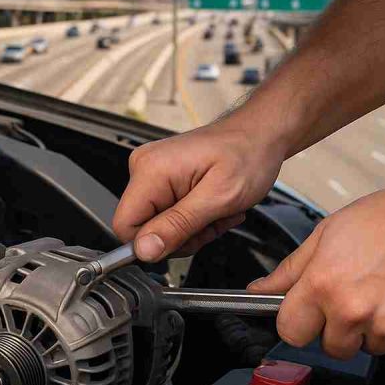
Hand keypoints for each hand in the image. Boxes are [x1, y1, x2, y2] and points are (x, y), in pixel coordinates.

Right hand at [112, 118, 285, 260]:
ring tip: (215, 210)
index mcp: (151, 170)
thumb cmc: (247, 155)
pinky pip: (167, 214)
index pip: (124, 226)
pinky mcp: (162, 178)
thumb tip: (143, 250)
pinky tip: (211, 205)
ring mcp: (152, 172)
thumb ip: (177, 226)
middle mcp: (144, 168)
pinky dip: (192, 218)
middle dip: (181, 235)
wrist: (260, 135)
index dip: (154, 243)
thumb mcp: (218, 198)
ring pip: (158, 226)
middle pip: (143, 229)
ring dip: (191, 228)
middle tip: (211, 220)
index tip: (187, 236)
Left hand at [251, 180, 384, 358]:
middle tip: (356, 295)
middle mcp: (355, 312)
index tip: (308, 312)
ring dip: (373, 328)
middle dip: (337, 328)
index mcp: (324, 285)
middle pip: (331, 347)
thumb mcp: (330, 232)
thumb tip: (260, 290)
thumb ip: (291, 269)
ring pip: (369, 348)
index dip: (298, 321)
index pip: (290, 331)